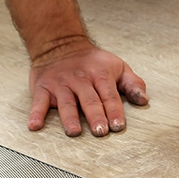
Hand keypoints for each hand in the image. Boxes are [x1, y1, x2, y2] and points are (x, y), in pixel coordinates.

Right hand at [28, 37, 147, 136]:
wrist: (60, 44)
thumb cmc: (93, 62)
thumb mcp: (117, 66)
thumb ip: (132, 84)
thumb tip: (144, 100)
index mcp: (100, 74)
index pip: (109, 95)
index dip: (114, 111)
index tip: (118, 126)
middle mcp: (80, 79)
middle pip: (89, 100)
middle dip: (95, 116)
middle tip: (100, 131)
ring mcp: (61, 84)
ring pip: (66, 102)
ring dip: (70, 118)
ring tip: (74, 132)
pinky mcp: (43, 88)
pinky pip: (39, 102)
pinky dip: (36, 114)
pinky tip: (35, 126)